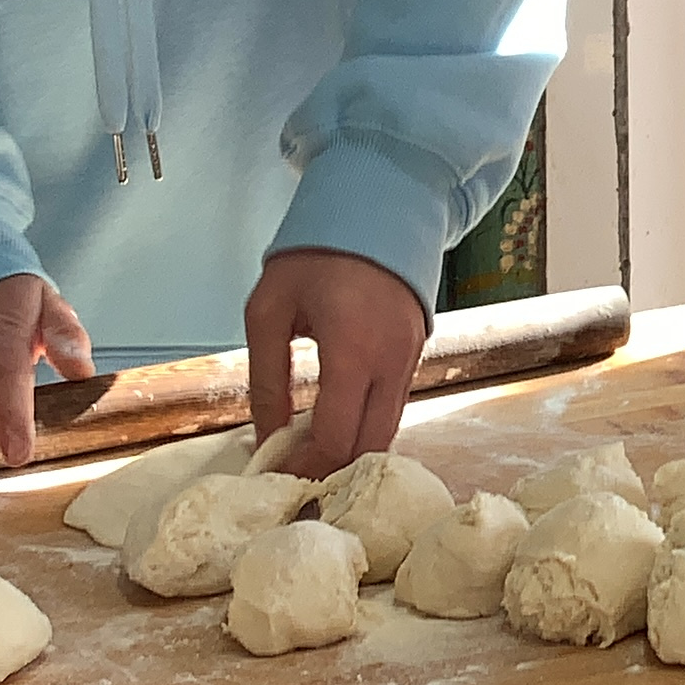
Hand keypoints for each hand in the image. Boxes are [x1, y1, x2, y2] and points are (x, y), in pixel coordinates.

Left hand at [247, 249, 432, 476]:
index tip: (277, 476)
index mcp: (352, 351)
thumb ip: (266, 381)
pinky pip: (395, 407)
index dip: (305, 468)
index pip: (335, 438)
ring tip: (311, 453)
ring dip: (352, 452)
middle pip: (368, 448)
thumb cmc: (314, 255)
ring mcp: (412, 359)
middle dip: (331, 471)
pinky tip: (338, 423)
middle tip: (294, 475)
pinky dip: (368, 427)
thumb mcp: (268, 311)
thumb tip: (267, 441)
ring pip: (388, 433)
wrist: (375, 208)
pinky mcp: (419, 354)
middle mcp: (392, 363)